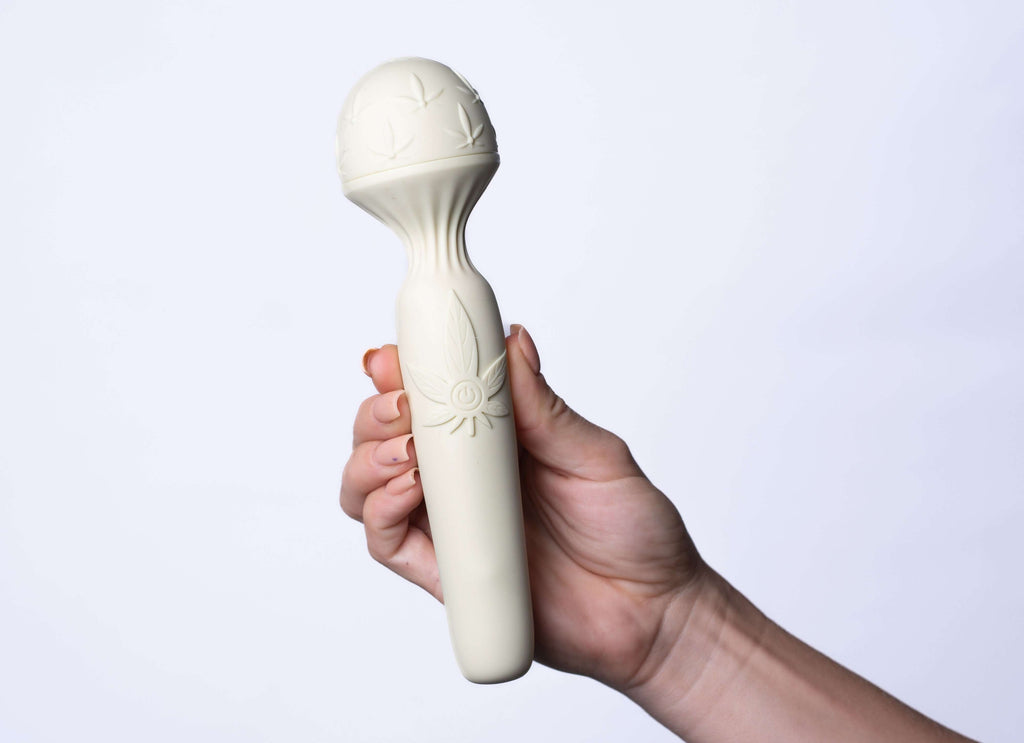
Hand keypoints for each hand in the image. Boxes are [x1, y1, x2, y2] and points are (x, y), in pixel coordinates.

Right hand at [340, 325, 706, 689]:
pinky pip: (388, 542)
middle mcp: (463, 480)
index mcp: (495, 440)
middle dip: (376, 414)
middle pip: (382, 438)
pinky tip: (408, 489)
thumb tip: (513, 342)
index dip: (399, 374)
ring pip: (368, 487)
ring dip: (369, 460)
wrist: (655, 611)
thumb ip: (546, 408)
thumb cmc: (633, 530)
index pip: (427, 398)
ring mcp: (451, 526)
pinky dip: (380, 511)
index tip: (393, 357)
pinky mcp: (446, 575)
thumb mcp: (595, 455)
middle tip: (401, 405)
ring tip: (406, 449)